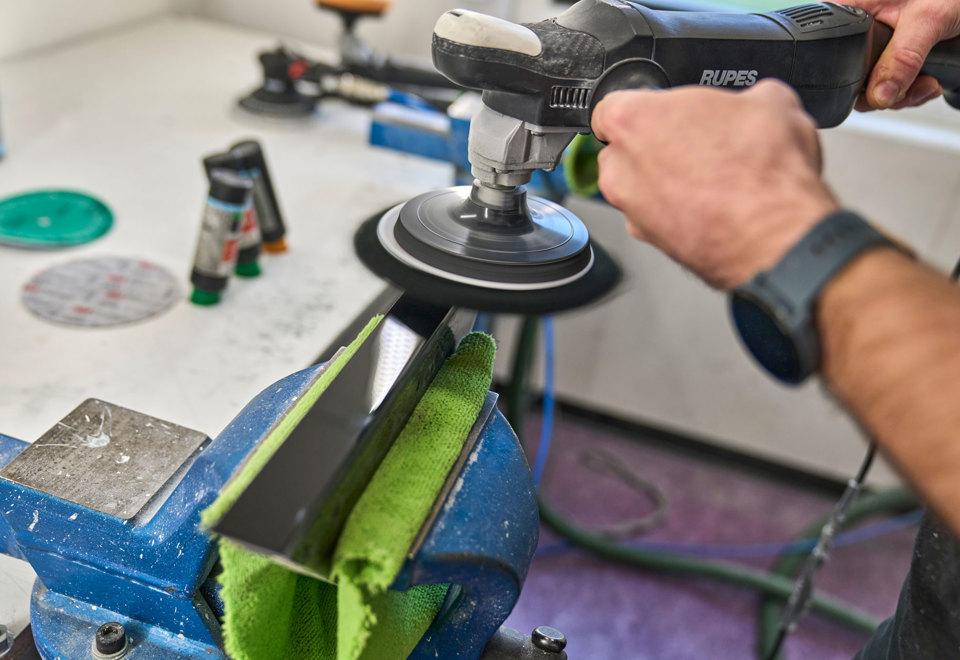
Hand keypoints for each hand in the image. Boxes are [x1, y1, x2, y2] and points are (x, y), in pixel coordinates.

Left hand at [592, 81, 837, 289]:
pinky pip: (656, 218)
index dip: (642, 106)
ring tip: (712, 178)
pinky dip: (677, 211)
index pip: (610, 107)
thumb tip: (750, 104)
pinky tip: (713, 206)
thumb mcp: (769, 101)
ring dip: (666, 181)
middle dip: (655, 145)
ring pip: (638, 187)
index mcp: (633, 120)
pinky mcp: (651, 241)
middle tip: (696, 144)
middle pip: (623, 149)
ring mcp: (631, 210)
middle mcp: (620, 169)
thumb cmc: (762, 172)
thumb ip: (740, 98)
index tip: (660, 112)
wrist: (776, 237)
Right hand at [847, 0, 959, 108]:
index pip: (830, 50)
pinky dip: (912, 93)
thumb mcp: (926, 19)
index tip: (876, 86)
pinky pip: (891, 90)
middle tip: (905, 87)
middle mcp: (863, 30)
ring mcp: (880, 48)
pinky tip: (929, 81)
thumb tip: (878, 95)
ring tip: (926, 82)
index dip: (845, 74)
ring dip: (903, 95)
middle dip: (880, 92)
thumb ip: (901, 58)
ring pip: (872, 89)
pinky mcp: (896, 60)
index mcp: (854, 9)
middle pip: (851, 76)